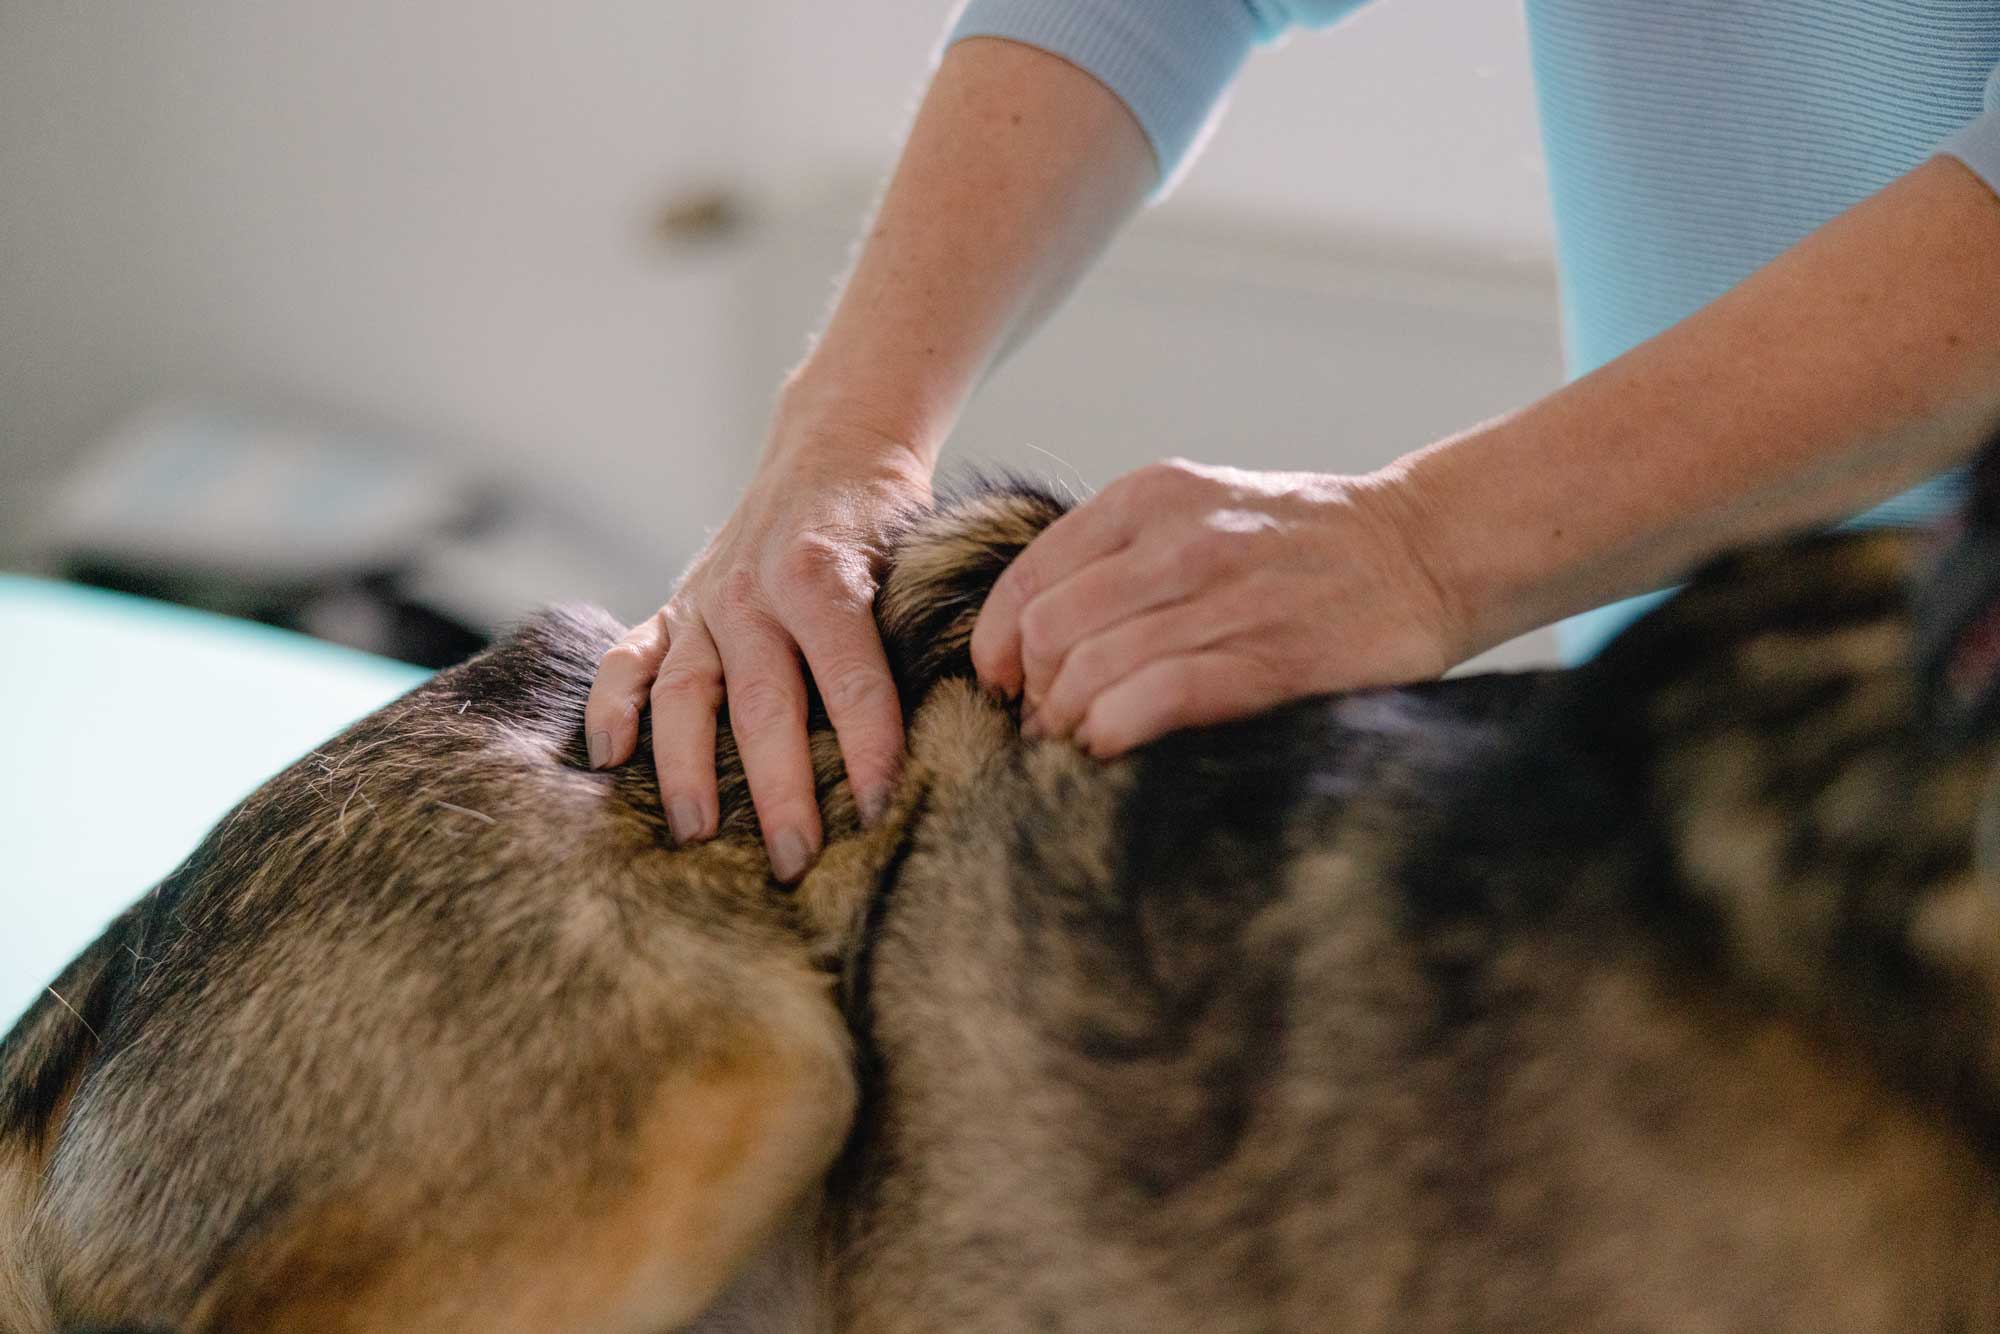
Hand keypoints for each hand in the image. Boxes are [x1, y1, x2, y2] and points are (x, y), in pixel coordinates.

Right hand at [584, 420, 931, 880]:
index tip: (884, 808)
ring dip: (687, 767)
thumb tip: (962, 732)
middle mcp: (753, 588)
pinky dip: (610, 707)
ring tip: (697, 835)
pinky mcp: (674, 608)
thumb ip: (920, 639)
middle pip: (763, 702)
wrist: (833, 448)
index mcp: (825, 573)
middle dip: (779, 788)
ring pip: (685, 692)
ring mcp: (705, 601)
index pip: (850, 676)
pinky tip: (609, 759)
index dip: (869, 746)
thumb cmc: (890, 524)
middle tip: (796, 859)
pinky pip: (628, 659)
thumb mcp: (919, 565)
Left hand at [969, 458, 1462, 756]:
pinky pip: (1159, 698)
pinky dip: (1116, 731)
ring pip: (1094, 669)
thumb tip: (1032, 643)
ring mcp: (1228, 596)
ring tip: (1084, 745)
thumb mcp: (1199, 513)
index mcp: (1151, 497)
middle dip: (1035, 695)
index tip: (1006, 688)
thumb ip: (1119, 559)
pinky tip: (1115, 747)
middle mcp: (1181, 538)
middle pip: (1050, 632)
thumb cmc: (1297, 547)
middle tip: (1050, 729)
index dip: (998, 646)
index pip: (1029, 578)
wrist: (1423, 547)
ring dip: (1071, 724)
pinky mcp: (1273, 655)